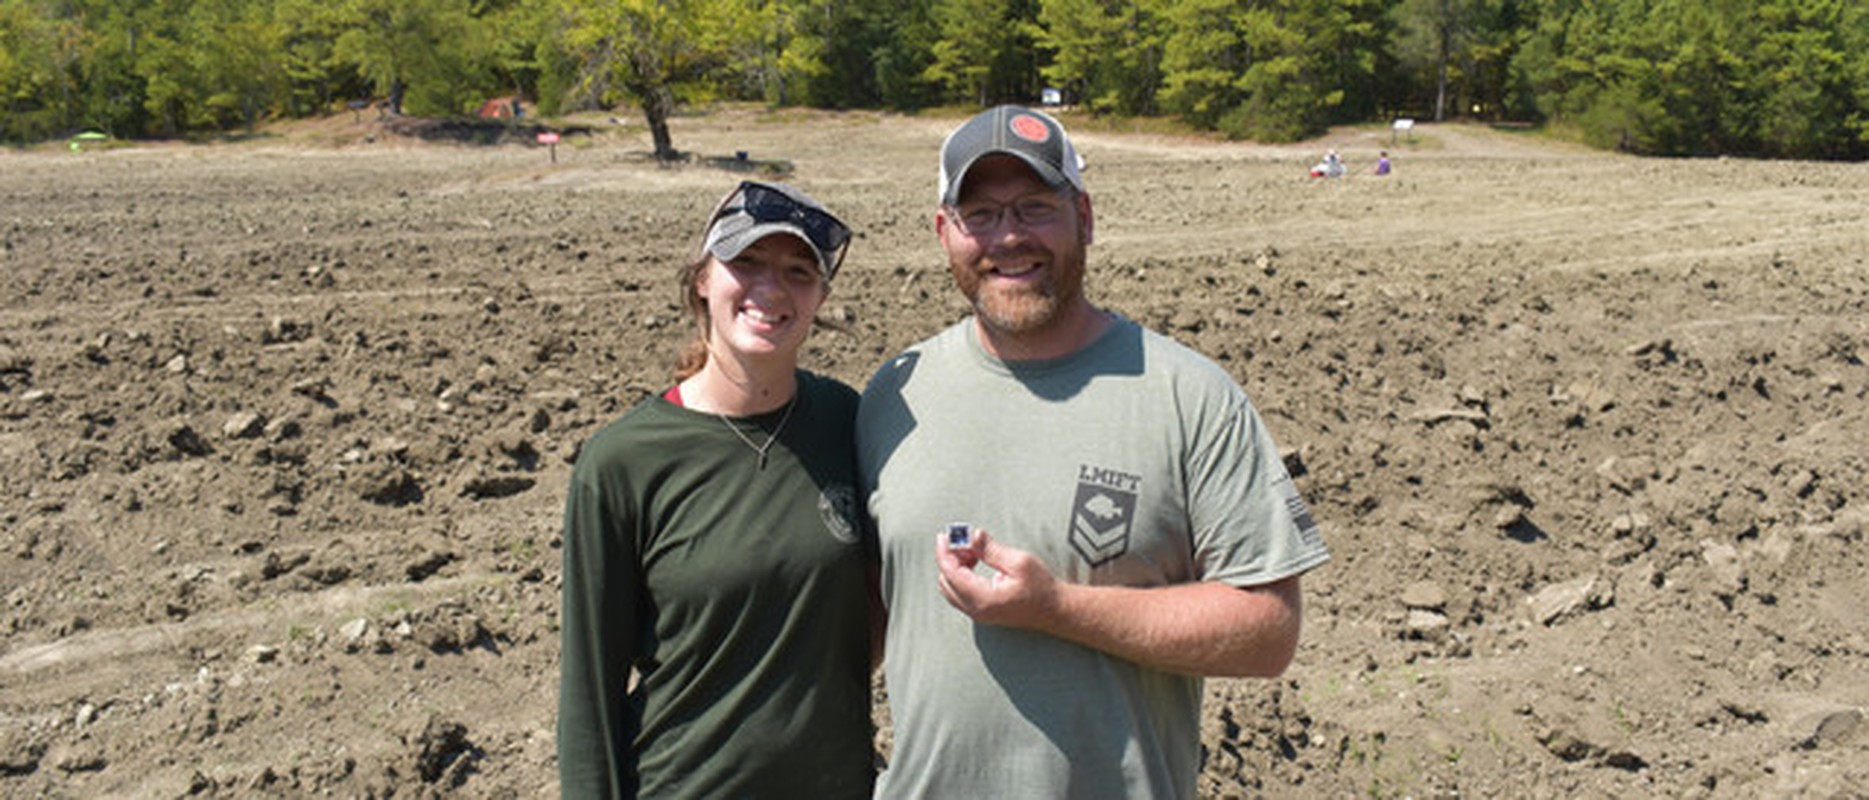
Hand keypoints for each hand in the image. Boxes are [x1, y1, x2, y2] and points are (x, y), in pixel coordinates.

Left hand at [934, 529, 1060, 628]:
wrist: (1055, 609)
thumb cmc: (1042, 588)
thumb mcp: (1018, 562)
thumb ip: (991, 550)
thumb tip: (973, 536)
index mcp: (983, 599)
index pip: (951, 573)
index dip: (945, 552)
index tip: (945, 536)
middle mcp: (977, 610)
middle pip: (946, 581)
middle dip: (950, 558)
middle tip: (963, 541)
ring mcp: (979, 614)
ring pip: (951, 589)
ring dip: (955, 567)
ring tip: (972, 550)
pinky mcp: (982, 612)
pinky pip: (960, 594)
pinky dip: (961, 576)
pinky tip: (975, 562)